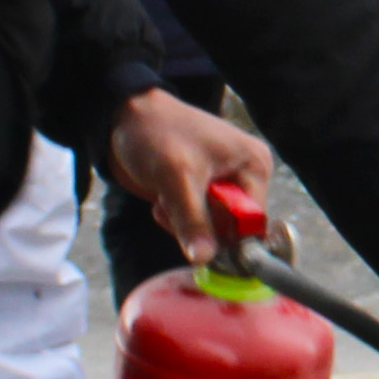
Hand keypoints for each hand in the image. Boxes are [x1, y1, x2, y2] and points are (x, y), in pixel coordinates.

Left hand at [102, 87, 277, 257]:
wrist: (124, 119)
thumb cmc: (156, 134)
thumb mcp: (176, 177)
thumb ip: (193, 220)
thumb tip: (205, 259)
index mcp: (254, 165)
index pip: (254, 221)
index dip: (229, 237)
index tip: (201, 243)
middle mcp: (244, 176)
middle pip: (232, 229)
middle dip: (199, 225)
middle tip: (174, 204)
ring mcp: (222, 186)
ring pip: (210, 230)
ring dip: (182, 222)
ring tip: (166, 195)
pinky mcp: (200, 194)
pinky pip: (195, 224)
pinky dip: (175, 217)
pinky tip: (163, 197)